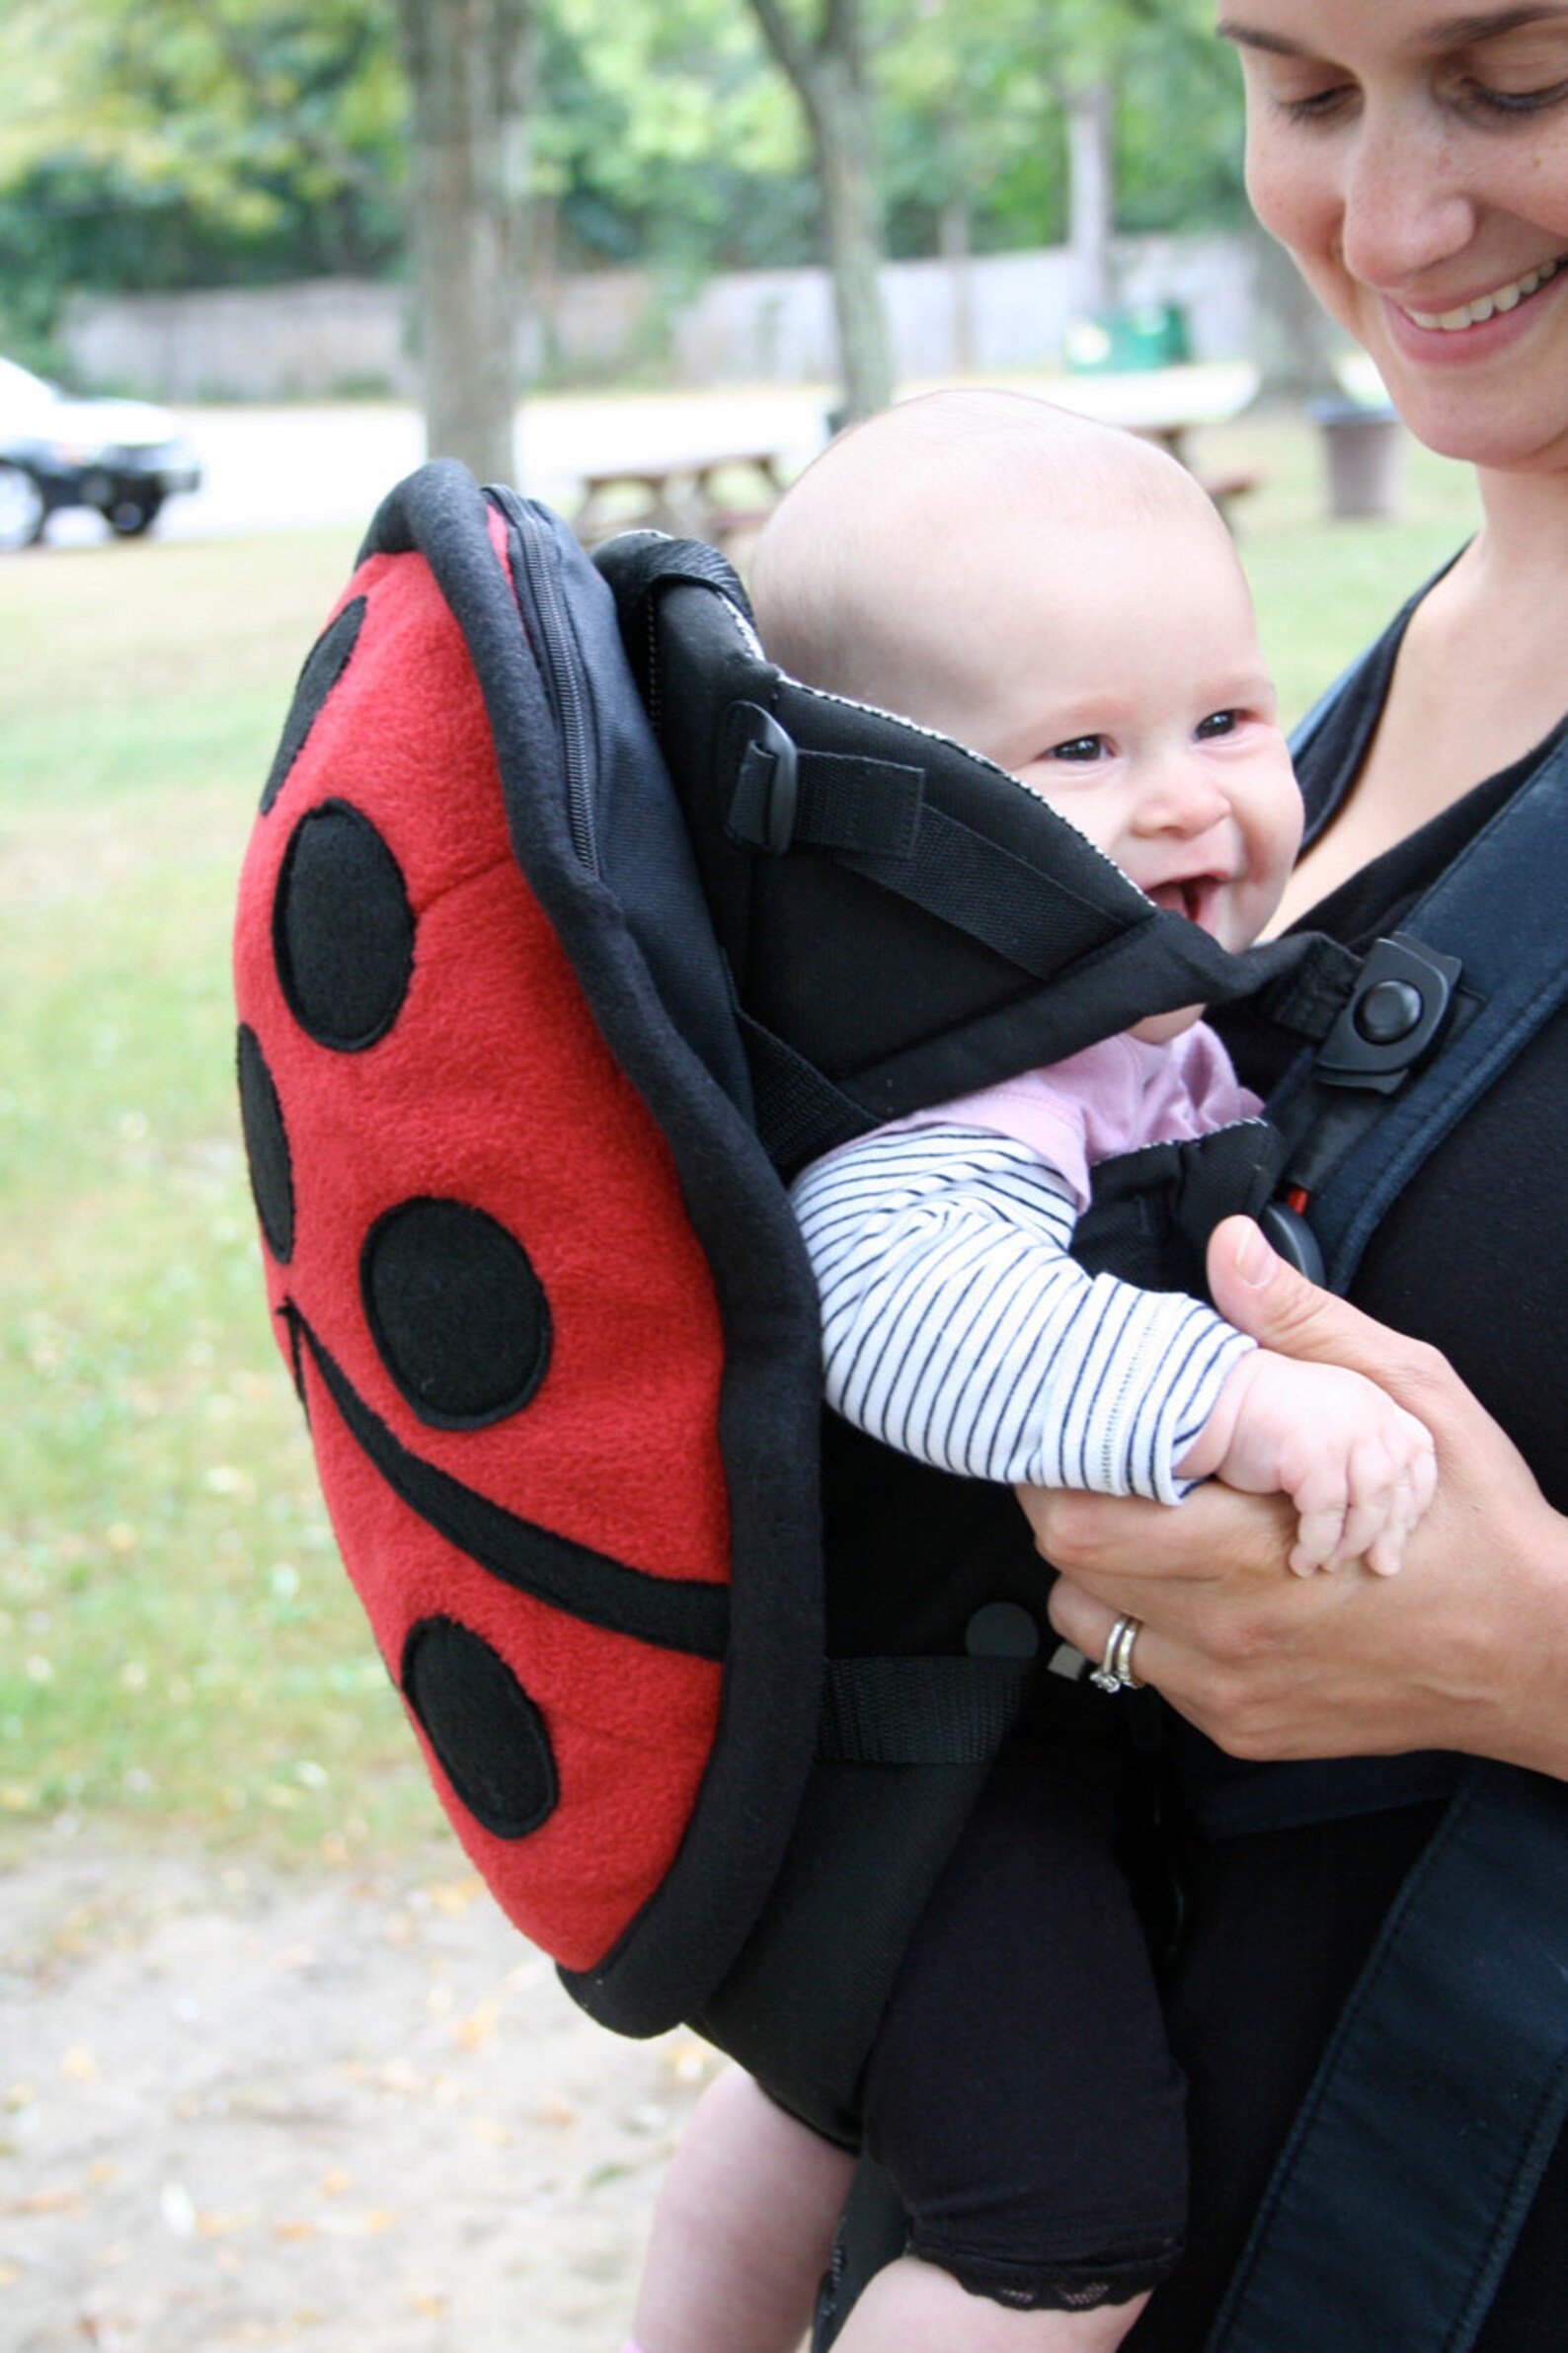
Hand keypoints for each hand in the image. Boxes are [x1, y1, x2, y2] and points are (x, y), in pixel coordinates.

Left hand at [1022, 1217, 1567, 1774]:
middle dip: (1066, 1498)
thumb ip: (1305, 1326)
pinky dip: (1145, 1621)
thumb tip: (1233, 1251)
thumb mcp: (1410, 1397)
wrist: (1536, 1656)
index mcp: (1256, 1549)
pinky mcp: (1238, 1726)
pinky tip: (1192, 1581)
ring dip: (1097, 1565)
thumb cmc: (1479, 1527)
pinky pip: (1141, 1670)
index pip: (1088, 1514)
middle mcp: (1230, 1631)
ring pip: (1091, 1622)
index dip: (1061, 1458)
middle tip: (1095, 1456)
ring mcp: (1229, 1688)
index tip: (1075, 1419)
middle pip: (1072, 1565)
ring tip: (1145, 1518)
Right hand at [1177, 1347, 1436, 1575]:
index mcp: (1374, 1401)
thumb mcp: (1323, 1421)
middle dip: (1391, 1531)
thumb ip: (1358, 1448)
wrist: (1211, 1396)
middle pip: (1397, 1485)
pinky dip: (1317, 1544)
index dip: (1416, 1495)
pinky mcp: (1313, 1455)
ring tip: (1330, 1563)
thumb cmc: (1262, 1415)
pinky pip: (1327, 1515)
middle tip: (1382, 1567)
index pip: (1419, 1452)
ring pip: (1368, 1506)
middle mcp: (1368, 1412)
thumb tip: (1383, 1509)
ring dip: (1351, 1543)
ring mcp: (1344, 1432)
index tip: (1402, 1527)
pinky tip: (1302, 1560)